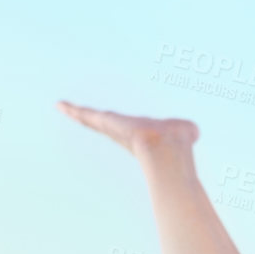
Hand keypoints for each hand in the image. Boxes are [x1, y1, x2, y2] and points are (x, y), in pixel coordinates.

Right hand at [56, 100, 199, 159]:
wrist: (165, 148)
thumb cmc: (178, 143)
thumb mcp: (187, 133)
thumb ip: (188, 132)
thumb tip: (193, 134)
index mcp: (138, 133)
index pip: (122, 128)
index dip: (114, 126)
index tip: (105, 123)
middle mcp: (123, 132)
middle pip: (103, 123)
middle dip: (89, 118)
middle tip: (73, 113)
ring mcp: (114, 128)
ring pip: (93, 118)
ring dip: (77, 112)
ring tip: (62, 106)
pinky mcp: (107, 123)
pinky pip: (88, 115)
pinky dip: (75, 111)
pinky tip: (61, 105)